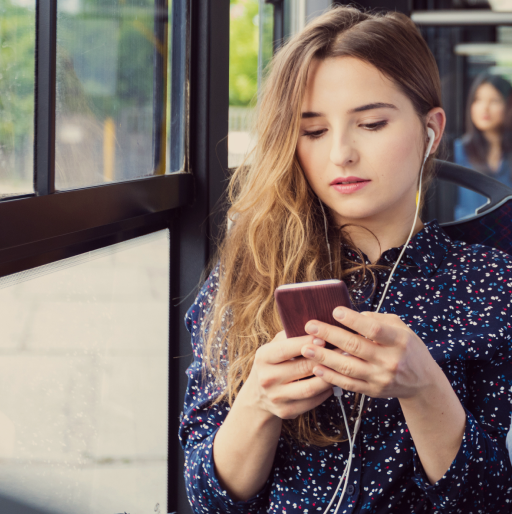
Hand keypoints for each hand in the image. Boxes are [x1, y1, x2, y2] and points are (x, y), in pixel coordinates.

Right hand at [244, 331, 333, 419]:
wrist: (257, 395)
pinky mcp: (286, 411)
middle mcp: (267, 378)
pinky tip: (333, 382)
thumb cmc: (272, 363)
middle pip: (303, 368)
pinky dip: (325, 392)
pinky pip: (312, 402)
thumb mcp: (274, 345)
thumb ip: (290, 335)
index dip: (307, 343)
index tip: (324, 338)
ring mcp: (276, 397)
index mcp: (263, 357)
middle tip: (343, 351)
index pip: (287, 349)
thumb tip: (315, 325)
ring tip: (342, 367)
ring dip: (329, 377)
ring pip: (310, 388)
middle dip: (325, 358)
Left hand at [300, 307, 437, 399]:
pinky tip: (317, 368)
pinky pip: (348, 384)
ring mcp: (381, 378)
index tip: (335, 311)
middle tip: (310, 326)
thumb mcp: (401, 328)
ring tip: (307, 348)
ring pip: (348, 367)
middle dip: (330, 335)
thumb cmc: (407, 348)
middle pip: (355, 347)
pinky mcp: (373, 391)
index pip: (374, 329)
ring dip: (324, 357)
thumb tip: (352, 315)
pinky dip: (331, 377)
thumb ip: (377, 320)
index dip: (354, 320)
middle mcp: (390, 360)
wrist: (422, 383)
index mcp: (399, 341)